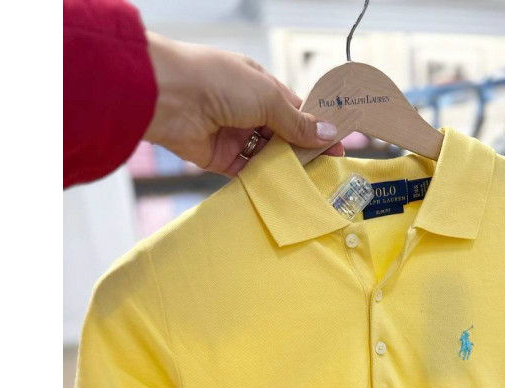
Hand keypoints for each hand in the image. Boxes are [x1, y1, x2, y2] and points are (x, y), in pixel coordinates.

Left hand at [143, 32, 342, 176]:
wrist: (167, 96)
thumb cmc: (216, 81)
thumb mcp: (267, 97)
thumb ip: (297, 121)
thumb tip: (327, 133)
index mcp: (258, 85)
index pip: (294, 109)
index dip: (316, 127)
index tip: (336, 145)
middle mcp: (245, 109)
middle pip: (282, 135)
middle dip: (303, 151)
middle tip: (326, 169)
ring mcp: (232, 134)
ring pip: (266, 156)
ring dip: (284, 167)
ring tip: (307, 183)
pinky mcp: (218, 158)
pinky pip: (246, 172)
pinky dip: (262, 181)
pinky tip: (280, 189)